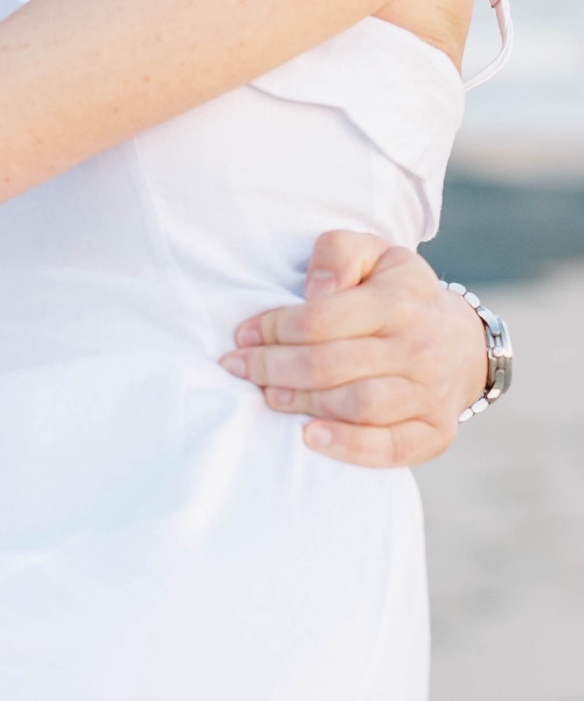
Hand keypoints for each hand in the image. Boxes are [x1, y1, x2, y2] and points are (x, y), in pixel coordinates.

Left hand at [221, 232, 487, 466]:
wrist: (461, 343)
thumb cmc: (397, 294)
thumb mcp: (373, 253)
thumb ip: (338, 253)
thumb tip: (314, 290)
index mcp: (400, 300)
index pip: (322, 319)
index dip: (274, 329)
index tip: (243, 334)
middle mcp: (419, 348)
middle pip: (331, 365)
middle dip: (273, 368)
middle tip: (239, 368)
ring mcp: (431, 394)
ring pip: (356, 405)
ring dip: (302, 403)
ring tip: (269, 397)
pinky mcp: (435, 434)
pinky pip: (390, 448)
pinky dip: (347, 447)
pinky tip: (309, 437)